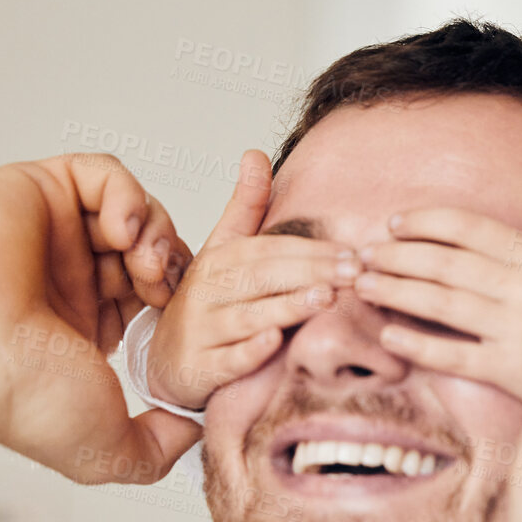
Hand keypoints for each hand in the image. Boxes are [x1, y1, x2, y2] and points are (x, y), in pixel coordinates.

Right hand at [0, 153, 203, 483]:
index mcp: (80, 321)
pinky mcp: (33, 189)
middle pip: (147, 246)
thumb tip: (193, 432)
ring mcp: (48, 231)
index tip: (183, 313)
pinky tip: (120, 230)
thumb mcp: (109, 448)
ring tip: (142, 260)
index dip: (178, 296)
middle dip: (169, 262)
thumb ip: (157, 449)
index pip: (152, 290)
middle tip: (164, 285)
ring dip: (151, 230)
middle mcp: (64, 274)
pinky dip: (124, 194)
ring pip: (130, 209)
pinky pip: (99, 173)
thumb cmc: (21, 399)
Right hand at [149, 150, 353, 407]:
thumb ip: (245, 206)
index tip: (351, 252)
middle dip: (309, 273)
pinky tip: (275, 341)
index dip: (309, 250)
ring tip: (326, 297)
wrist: (168, 359)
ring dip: (287, 306)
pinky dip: (249, 351)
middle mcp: (208, 292)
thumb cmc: (209, 301)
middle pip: (261, 278)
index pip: (267, 250)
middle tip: (353, 272)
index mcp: (219, 260)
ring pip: (247, 317)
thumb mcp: (222, 249)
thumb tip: (255, 153)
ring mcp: (203, 331)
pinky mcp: (201, 368)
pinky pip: (226, 360)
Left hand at [350, 181, 521, 403]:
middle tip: (360, 254)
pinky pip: (453, 356)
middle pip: (445, 262)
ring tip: (362, 285)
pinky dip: (417, 345)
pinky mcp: (511, 371)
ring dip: (395, 290)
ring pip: (440, 303)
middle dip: (396, 254)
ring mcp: (516, 329)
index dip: (427, 222)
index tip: (394, 223)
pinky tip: (388, 336)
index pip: (471, 228)